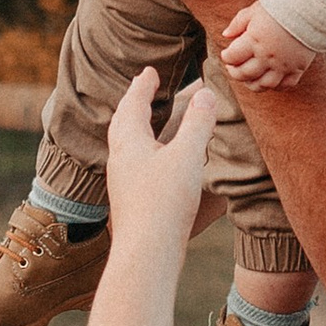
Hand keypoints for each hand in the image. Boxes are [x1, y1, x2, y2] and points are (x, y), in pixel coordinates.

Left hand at [104, 65, 216, 255]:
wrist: (146, 254)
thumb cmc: (164, 202)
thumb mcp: (187, 156)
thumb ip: (198, 123)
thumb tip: (205, 93)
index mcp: (129, 142)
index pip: (133, 104)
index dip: (142, 86)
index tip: (149, 72)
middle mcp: (120, 159)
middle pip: (122, 122)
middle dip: (133, 103)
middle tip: (143, 88)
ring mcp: (122, 182)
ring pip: (125, 145)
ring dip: (135, 126)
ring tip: (147, 120)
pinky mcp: (130, 201)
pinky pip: (132, 164)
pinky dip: (142, 150)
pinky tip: (154, 163)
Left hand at [221, 1, 317, 92]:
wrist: (311, 7)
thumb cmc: (280, 6)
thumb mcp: (255, 10)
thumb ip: (238, 23)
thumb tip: (225, 35)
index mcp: (254, 41)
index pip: (232, 57)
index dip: (226, 57)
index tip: (226, 54)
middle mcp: (267, 56)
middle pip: (244, 74)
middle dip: (234, 72)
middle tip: (233, 67)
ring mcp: (283, 65)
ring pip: (264, 85)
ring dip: (252, 84)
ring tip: (249, 78)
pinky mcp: (298, 68)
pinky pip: (285, 85)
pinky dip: (276, 86)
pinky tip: (270, 79)